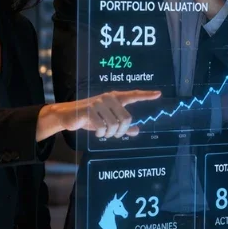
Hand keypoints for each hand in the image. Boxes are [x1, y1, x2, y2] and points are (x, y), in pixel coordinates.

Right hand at [41, 90, 161, 139]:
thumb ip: (122, 126)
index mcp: (115, 98)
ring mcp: (99, 102)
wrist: (69, 115)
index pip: (133, 95)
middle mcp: (109, 98)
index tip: (158, 94)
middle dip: (121, 131)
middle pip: (126, 119)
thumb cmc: (91, 118)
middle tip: (113, 135)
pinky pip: (103, 128)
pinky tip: (96, 132)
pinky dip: (101, 134)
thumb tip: (136, 130)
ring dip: (110, 134)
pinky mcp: (90, 110)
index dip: (146, 95)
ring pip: (115, 125)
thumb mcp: (107, 122)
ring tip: (103, 133)